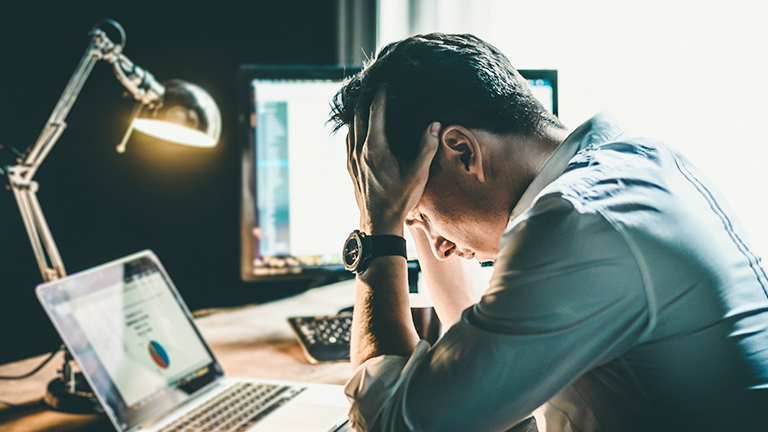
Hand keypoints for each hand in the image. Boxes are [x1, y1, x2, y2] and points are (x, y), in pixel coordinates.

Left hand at [346, 87, 439, 235]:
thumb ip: (426, 147)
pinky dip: (353, 127)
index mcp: (375, 148)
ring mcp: (352, 159)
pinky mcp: (350, 167)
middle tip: (372, 84)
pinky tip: (359, 128)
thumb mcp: (418, 173)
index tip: (384, 82)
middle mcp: (360, 150)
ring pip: (351, 127)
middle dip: (365, 98)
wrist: (379, 223)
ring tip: (364, 101)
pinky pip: (349, 140)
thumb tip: (434, 125)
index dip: (380, 94)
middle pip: (358, 115)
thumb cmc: (400, 199)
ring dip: (357, 112)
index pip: (375, 112)